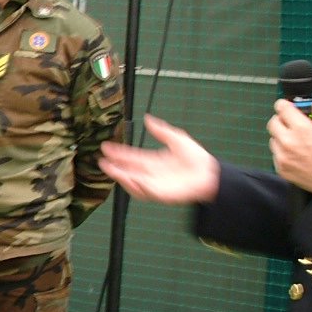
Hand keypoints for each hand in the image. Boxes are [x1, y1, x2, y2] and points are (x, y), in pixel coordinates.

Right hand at [99, 115, 219, 203]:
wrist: (209, 174)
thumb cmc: (196, 158)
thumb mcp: (177, 138)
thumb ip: (161, 131)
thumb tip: (147, 118)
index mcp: (153, 161)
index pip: (132, 157)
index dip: (119, 153)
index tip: (106, 146)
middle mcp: (151, 174)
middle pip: (128, 170)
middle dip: (114, 165)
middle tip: (101, 159)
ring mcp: (154, 185)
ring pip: (132, 182)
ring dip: (120, 176)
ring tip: (109, 169)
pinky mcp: (161, 194)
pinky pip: (145, 191)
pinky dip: (137, 186)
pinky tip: (130, 178)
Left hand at [267, 100, 311, 193]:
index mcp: (301, 129)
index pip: (281, 109)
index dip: (283, 105)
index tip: (286, 106)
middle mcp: (287, 141)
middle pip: (272, 123)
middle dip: (281, 120)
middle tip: (291, 123)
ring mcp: (282, 156)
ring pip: (273, 139)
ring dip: (281, 137)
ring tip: (296, 142)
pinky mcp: (280, 168)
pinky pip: (275, 154)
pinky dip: (282, 152)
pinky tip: (295, 154)